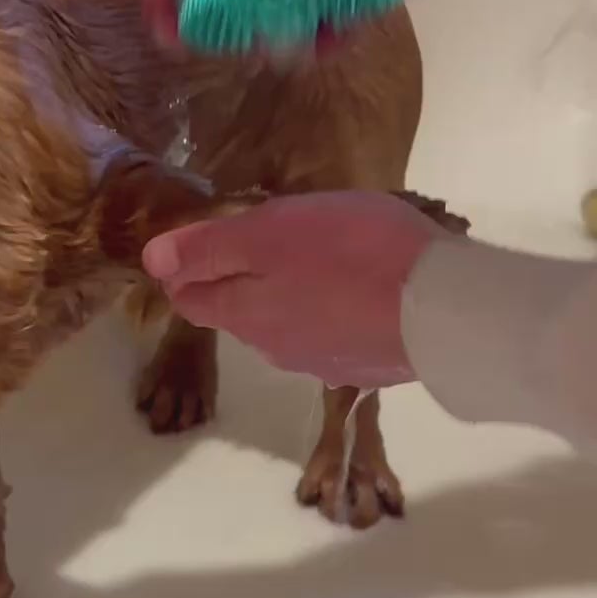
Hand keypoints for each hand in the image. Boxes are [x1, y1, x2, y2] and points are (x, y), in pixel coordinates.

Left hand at [143, 192, 445, 388]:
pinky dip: (336, 312)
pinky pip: (334, 335)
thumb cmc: (352, 253)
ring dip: (294, 295)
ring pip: (288, 324)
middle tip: (272, 238)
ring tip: (324, 257)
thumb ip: (209, 247)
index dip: (189, 270)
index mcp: (244, 314)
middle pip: (240, 312)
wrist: (445, 308)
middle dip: (244, 280)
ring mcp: (322, 362)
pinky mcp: (366, 365)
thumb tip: (152, 261)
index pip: (191, 300)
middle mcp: (274, 348)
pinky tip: (363, 290)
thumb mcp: (271, 231)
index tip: (205, 240)